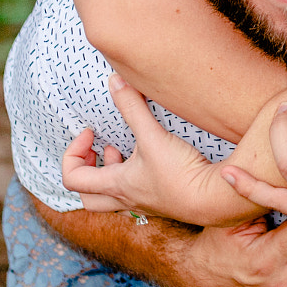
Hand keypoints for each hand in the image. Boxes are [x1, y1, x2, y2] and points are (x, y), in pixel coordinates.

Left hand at [60, 71, 272, 226]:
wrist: (214, 200)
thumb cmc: (181, 173)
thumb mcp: (153, 136)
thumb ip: (132, 108)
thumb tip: (114, 81)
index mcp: (116, 185)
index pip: (72, 178)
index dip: (73, 153)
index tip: (92, 132)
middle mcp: (126, 199)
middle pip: (87, 197)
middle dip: (85, 171)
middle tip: (98, 149)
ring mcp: (144, 205)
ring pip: (111, 199)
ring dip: (109, 174)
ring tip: (123, 151)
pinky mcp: (162, 203)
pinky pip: (134, 196)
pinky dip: (132, 178)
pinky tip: (148, 162)